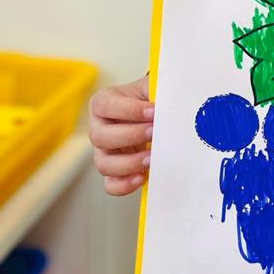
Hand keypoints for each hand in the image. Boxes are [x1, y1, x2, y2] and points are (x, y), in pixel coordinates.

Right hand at [89, 75, 153, 195]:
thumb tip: (174, 101)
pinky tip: (143, 177)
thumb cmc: (154, 99)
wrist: (158, 116)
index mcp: (103, 103)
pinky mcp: (114, 172)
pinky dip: (124, 184)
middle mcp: (99, 128)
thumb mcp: (155, 89)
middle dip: (130, 136)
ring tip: (152, 158)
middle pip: (100, 137)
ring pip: (104, 164)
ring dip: (129, 162)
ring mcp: (104, 152)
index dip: (128, 110)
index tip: (154, 111)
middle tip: (155, 132)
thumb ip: (159, 91)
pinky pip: (111, 184)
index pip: (104, 105)